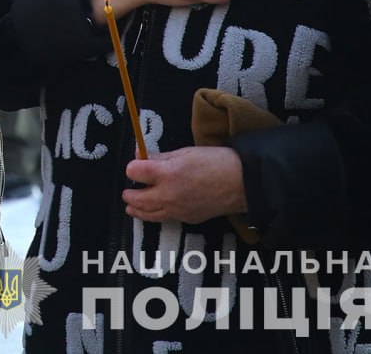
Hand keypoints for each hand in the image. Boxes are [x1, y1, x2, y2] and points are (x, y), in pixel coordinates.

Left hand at [122, 146, 247, 223]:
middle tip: (126, 192)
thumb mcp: (186, 152)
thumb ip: (160, 157)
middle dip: (129, 195)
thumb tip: (140, 155)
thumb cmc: (216, 162)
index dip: (132, 167)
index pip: (135, 172)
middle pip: (138, 199)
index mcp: (168, 174)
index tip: (134, 166)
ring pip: (149, 214)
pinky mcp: (189, 219)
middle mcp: (169, 195)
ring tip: (131, 207)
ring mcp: (179, 210)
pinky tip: (156, 210)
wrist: (244, 184)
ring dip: (137, 210)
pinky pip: (167, 218)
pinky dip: (157, 214)